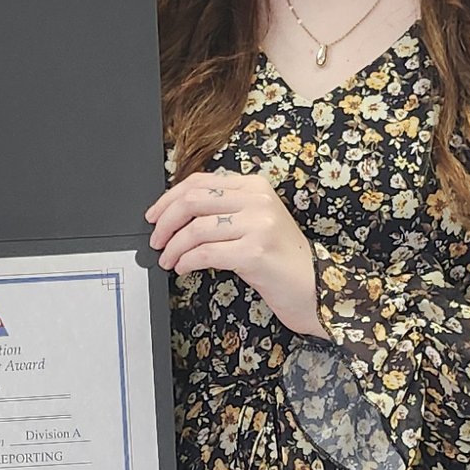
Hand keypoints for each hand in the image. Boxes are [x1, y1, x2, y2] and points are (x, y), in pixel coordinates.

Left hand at [146, 168, 328, 337]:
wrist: (315, 287)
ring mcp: (258, 225)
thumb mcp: (255, 223)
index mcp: (255, 186)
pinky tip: (182, 268)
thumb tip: (176, 214)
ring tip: (168, 260)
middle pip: (192, 201)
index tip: (154, 216)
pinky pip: (206, 254)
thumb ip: (224, 210)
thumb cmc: (281, 259)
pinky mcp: (255, 252)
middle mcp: (257, 200)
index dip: (168, 198)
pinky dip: (186, 261)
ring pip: (196, 230)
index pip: (199, 182)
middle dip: (165, 223)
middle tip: (156, 241)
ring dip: (174, 248)